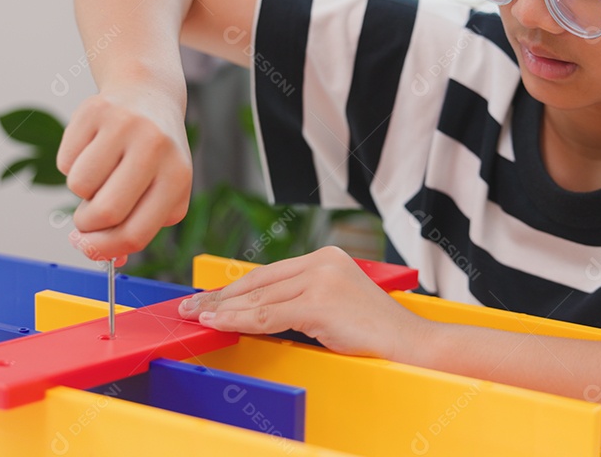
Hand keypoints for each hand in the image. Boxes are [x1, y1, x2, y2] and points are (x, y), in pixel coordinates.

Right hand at [56, 83, 191, 264]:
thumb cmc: (154, 154)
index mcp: (177, 176)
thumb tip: (112, 259)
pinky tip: (93, 148)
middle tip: (86, 218)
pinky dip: (71, 165)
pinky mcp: (96, 111)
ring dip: (80, 192)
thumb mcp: (162, 189)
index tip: (88, 249)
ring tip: (99, 174)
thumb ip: (140, 227)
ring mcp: (126, 126)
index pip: (136, 232)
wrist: (148, 94)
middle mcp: (156, 148)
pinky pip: (66, 160)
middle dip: (87, 226)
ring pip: (79, 186)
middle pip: (105, 213)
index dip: (106, 249)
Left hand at [178, 247, 428, 358]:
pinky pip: (268, 315)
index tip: (211, 296)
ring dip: (223, 309)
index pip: (270, 272)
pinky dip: (238, 320)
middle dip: (221, 295)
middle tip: (191, 305)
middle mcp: (322, 261)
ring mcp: (320, 280)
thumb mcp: (335, 304)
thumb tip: (259, 309)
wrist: (409, 343)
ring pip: (259, 298)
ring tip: (197, 315)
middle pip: (259, 282)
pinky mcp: (318, 303)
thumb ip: (302, 298)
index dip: (236, 286)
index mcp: (326, 256)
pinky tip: (218, 321)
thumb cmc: (375, 331)